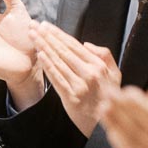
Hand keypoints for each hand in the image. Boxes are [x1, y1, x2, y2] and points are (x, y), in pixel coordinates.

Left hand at [32, 21, 120, 137]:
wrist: (104, 122)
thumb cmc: (108, 96)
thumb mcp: (115, 74)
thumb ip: (104, 55)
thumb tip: (85, 44)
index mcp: (98, 65)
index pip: (74, 45)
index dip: (58, 34)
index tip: (46, 26)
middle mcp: (90, 73)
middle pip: (64, 51)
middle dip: (47, 36)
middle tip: (33, 26)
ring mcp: (80, 85)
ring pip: (58, 62)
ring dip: (43, 47)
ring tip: (32, 36)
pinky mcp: (71, 97)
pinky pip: (57, 78)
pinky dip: (48, 66)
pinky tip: (40, 55)